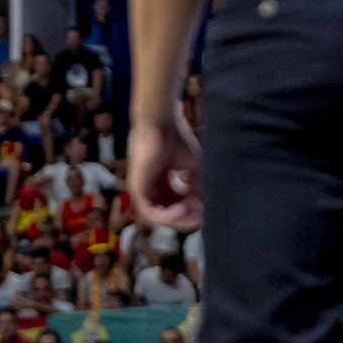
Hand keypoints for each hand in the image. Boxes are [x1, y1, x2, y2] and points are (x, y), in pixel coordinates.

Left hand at [128, 116, 201, 232]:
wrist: (161, 123)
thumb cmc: (176, 139)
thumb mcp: (191, 168)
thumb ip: (196, 189)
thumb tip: (203, 209)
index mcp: (163, 185)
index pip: (177, 208)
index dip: (193, 212)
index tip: (206, 208)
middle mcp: (151, 190)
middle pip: (168, 217)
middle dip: (186, 218)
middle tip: (200, 214)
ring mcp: (142, 191)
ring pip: (158, 219)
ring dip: (177, 220)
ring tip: (189, 210)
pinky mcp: (136, 190)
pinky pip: (149, 214)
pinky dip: (166, 217)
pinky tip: (180, 209)